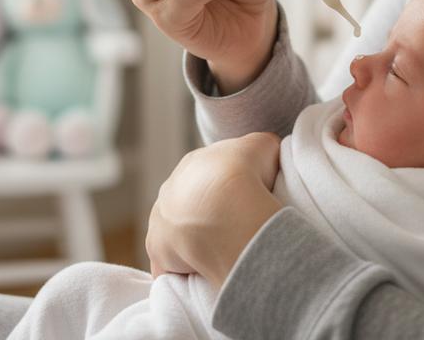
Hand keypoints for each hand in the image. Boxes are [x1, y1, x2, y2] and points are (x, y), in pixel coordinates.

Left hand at [145, 132, 282, 288]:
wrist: (225, 207)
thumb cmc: (245, 173)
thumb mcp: (262, 146)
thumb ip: (261, 147)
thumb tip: (266, 153)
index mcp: (193, 164)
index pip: (209, 177)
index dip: (227, 191)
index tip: (244, 204)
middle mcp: (170, 189)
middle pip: (189, 204)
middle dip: (207, 216)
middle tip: (233, 230)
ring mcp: (160, 220)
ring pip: (176, 232)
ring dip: (193, 242)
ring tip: (220, 253)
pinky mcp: (158, 250)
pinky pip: (167, 264)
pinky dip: (180, 271)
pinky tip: (199, 276)